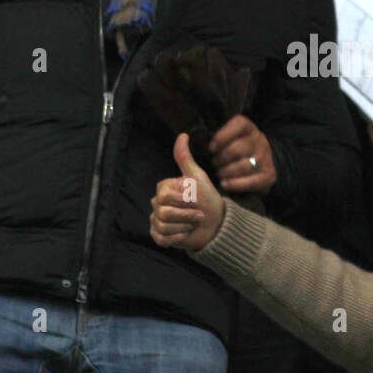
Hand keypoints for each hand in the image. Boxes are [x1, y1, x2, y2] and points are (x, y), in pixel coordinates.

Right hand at [151, 132, 225, 251]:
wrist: (216, 222)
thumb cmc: (207, 198)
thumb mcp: (197, 177)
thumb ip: (185, 158)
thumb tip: (183, 134)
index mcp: (163, 189)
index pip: (164, 195)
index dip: (184, 199)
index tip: (196, 198)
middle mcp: (157, 204)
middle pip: (164, 212)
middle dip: (187, 214)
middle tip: (199, 213)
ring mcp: (156, 221)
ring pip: (163, 225)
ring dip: (185, 225)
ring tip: (195, 223)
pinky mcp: (159, 236)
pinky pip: (162, 238)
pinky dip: (177, 237)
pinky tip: (187, 233)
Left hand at [209, 114, 276, 194]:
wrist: (258, 166)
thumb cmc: (234, 152)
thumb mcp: (226, 139)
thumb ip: (209, 137)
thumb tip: (183, 139)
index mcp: (248, 128)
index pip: (239, 124)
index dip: (222, 136)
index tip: (210, 148)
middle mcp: (260, 140)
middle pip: (238, 148)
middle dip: (222, 158)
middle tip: (213, 164)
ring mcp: (266, 158)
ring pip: (244, 165)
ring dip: (227, 172)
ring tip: (219, 174)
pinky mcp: (269, 175)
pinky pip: (252, 181)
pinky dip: (236, 184)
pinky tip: (225, 184)